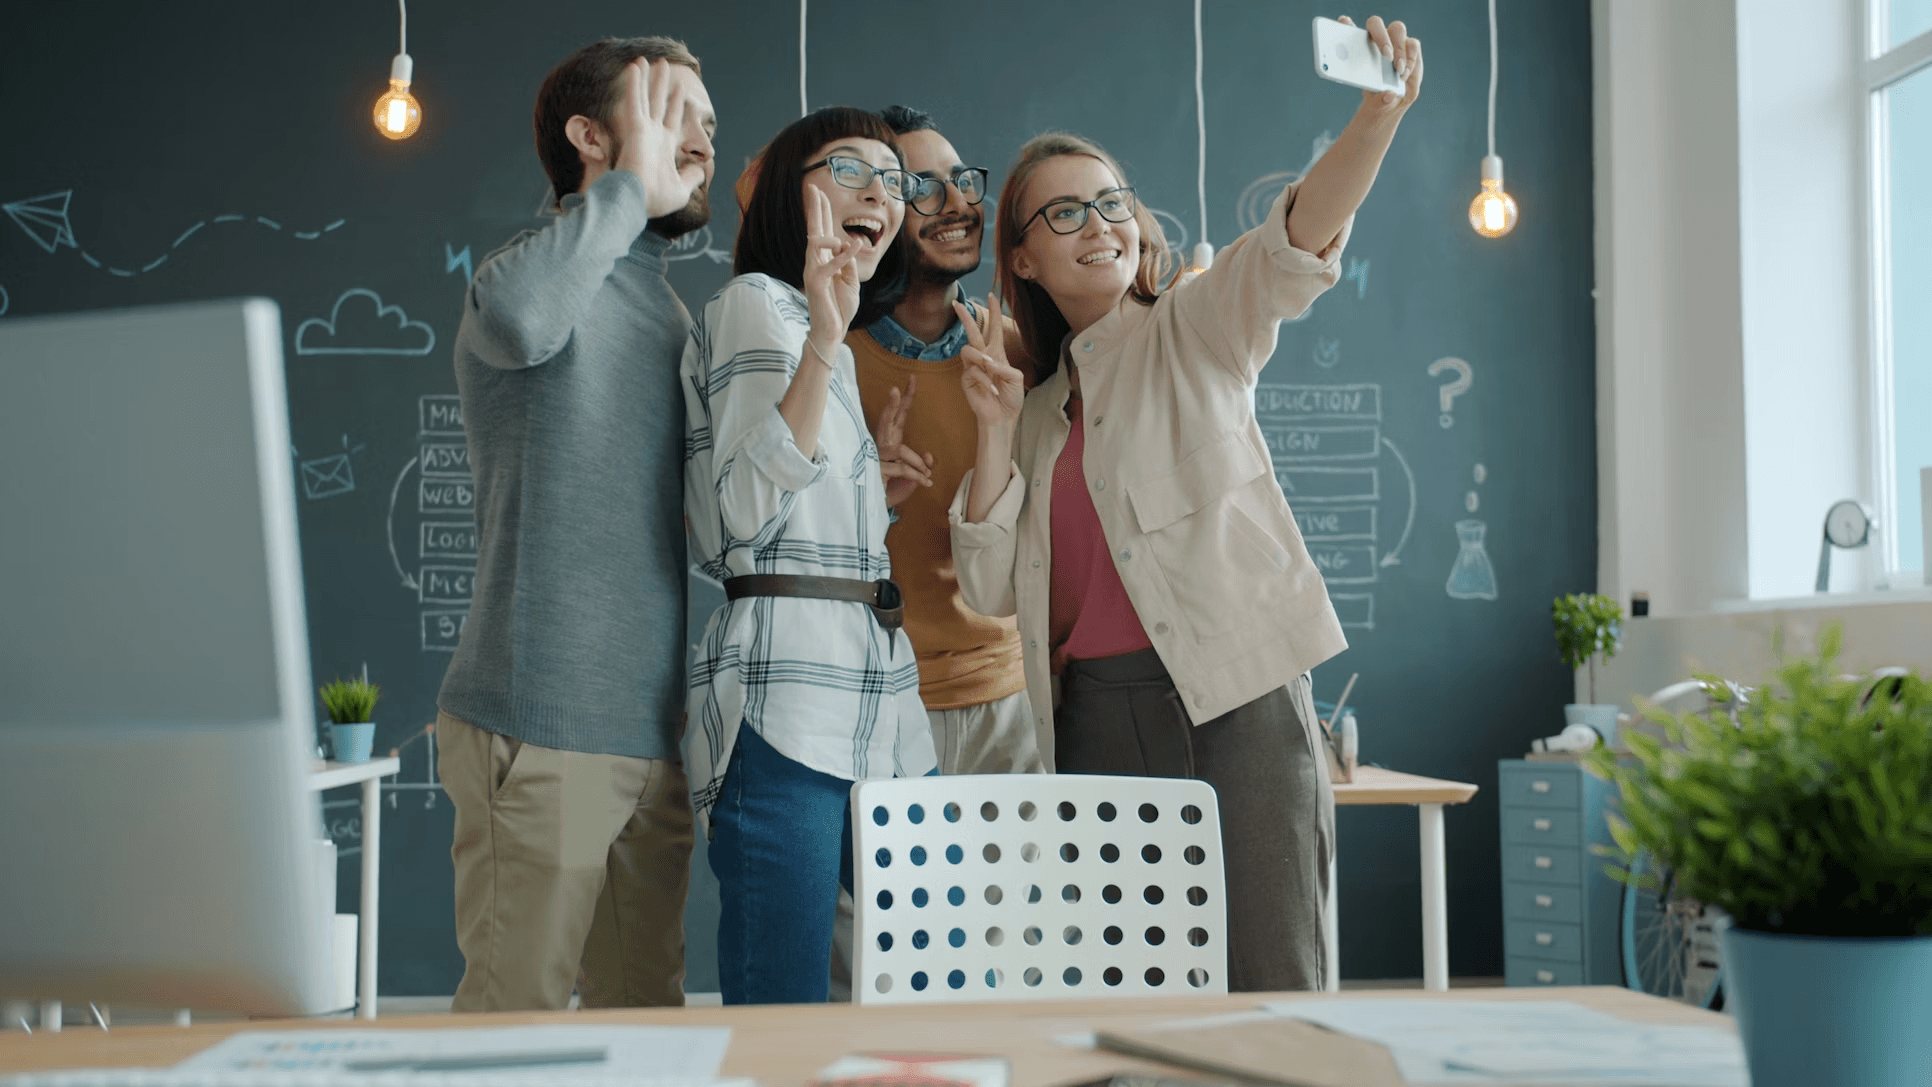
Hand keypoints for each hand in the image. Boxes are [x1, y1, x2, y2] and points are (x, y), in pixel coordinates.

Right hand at [613, 58, 703, 217]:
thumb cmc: (656, 200)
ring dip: (647, 78)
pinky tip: (635, 67)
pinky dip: (634, 84)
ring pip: (646, 97)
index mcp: (664, 146)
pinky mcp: (635, 128)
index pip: (671, 118)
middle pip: (658, 102)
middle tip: (663, 65)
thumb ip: (692, 177)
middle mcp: (653, 135)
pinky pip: (635, 101)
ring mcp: (643, 130)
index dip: (675, 102)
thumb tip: (702, 169)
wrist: (638, 202)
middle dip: (661, 84)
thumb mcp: (681, 189)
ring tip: (648, 59)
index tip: (679, 87)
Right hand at [803, 185, 861, 352]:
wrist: (833, 330)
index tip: (818, 192)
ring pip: (816, 242)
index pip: (822, 231)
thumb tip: (847, 245)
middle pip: (813, 229)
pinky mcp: (815, 282)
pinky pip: (829, 264)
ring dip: (833, 238)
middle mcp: (814, 261)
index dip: (821, 211)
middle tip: (812, 187)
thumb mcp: (850, 280)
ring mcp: (812, 270)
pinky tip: (854, 245)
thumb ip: (848, 262)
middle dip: (814, 208)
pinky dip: (844, 255)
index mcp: (823, 259)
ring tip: (851, 243)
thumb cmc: (840, 306)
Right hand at [872, 375, 934, 507]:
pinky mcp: (876, 470)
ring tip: (927, 476)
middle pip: (887, 420)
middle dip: (893, 405)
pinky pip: (902, 468)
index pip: (898, 415)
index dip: (905, 399)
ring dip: (916, 462)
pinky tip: (927, 482)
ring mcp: (876, 457)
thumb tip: (929, 456)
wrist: (879, 507)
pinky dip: (917, 475)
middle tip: (895, 388)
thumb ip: (923, 463)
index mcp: (891, 440)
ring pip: (899, 449)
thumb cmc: (894, 488)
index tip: (912, 379)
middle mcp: (882, 445)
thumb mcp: (914, 474)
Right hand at [956, 293, 1023, 429]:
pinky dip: (984, 379)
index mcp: (997, 353)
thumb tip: (988, 363)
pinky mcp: (965, 378)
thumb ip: (1006, 367)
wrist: (1002, 416)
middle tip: (956, 303)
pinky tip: (991, 390)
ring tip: (991, 369)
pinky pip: (972, 370)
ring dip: (980, 357)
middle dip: (964, 317)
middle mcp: (983, 357)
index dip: (994, 312)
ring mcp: (972, 367)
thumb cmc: (1011, 398)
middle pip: (972, 332)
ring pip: (968, 349)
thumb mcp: (1017, 379)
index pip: (994, 329)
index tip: (992, 295)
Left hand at [1338, 15, 1422, 114]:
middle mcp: (1375, 38)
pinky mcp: (1409, 47)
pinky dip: (1410, 59)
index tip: (1344, 24)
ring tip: (1398, 70)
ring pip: (1397, 30)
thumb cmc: (1375, 96)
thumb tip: (1388, 95)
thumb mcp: (1374, 102)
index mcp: (1357, 46)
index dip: (1346, 24)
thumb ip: (1379, 100)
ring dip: (1399, 49)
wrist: (1389, 101)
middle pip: (1376, 24)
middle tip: (1386, 56)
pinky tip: (1405, 73)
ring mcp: (1393, 41)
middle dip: (1381, 38)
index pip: (1348, 27)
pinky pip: (1412, 45)